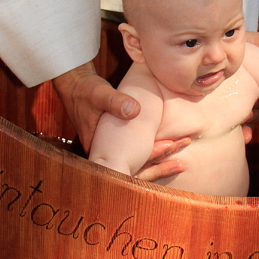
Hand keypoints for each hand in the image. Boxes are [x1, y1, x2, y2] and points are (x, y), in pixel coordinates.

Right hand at [53, 62, 188, 181]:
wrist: (76, 86)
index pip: (125, 168)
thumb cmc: (86, 90)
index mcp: (98, 151)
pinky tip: (168, 150)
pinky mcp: (114, 148)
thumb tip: (135, 110)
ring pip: (136, 167)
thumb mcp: (100, 93)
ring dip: (158, 163)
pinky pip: (135, 158)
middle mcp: (103, 158)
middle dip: (159, 168)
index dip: (148, 163)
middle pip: (134, 172)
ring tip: (181, 162)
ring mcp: (109, 154)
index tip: (168, 150)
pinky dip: (151, 155)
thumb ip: (115, 101)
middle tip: (182, 163)